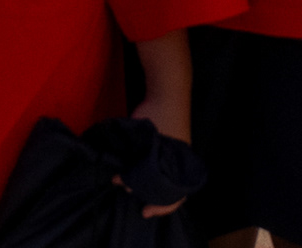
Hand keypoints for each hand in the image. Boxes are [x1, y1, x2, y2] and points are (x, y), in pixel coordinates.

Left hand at [126, 93, 191, 217]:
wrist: (167, 89)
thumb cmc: (158, 116)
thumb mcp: (145, 143)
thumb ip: (135, 166)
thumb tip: (121, 183)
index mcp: (179, 164)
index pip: (175, 197)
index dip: (161, 208)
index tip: (144, 212)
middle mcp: (180, 161)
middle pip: (171, 190)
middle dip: (150, 195)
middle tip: (133, 195)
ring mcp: (177, 151)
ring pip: (166, 178)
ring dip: (149, 182)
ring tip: (133, 184)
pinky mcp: (171, 143)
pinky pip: (165, 166)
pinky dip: (153, 172)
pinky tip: (140, 171)